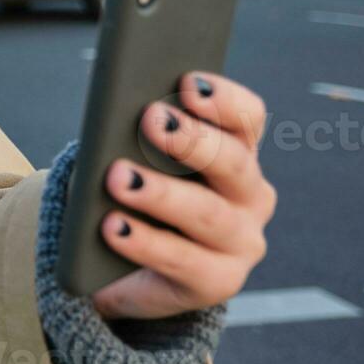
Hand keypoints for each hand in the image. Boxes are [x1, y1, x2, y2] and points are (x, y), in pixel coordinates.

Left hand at [90, 71, 276, 320]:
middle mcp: (250, 196)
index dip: (223, 99)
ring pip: (208, 214)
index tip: (187, 82)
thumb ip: (136, 140)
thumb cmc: (135, 196)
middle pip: (233, 163)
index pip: (247, 118)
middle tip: (151, 120)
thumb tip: (114, 124)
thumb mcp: (136, 161)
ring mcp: (240, 242)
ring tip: (118, 178)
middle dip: (191, 140)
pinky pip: (182, 260)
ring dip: (162, 193)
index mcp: (237, 152)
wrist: (124, 267)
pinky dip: (144, 241)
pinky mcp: (218, 282)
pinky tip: (112, 226)